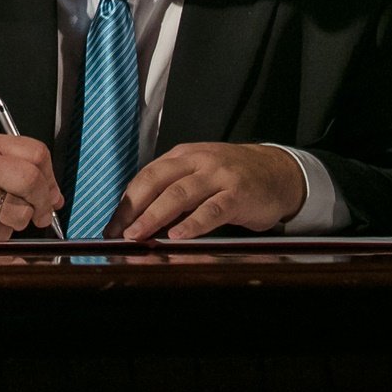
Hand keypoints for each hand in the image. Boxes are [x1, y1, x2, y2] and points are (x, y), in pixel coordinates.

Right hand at [0, 134, 61, 240]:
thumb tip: (55, 196)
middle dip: (43, 202)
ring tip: (2, 214)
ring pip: (19, 214)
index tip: (50, 191)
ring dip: (19, 221)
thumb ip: (19, 166)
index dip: (50, 177)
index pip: (37, 154)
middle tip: (42, 212)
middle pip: (31, 181)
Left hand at [108, 143, 305, 240]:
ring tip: (139, 234)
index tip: (112, 225)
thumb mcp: (200, 173)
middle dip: (133, 208)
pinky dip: (194, 223)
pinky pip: (212, 209)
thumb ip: (174, 189)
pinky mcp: (239, 194)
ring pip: (180, 194)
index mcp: (183, 156)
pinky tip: (179, 235)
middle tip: (118, 233)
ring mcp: (219, 176)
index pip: (146, 176)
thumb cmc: (234, 177)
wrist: (279, 171)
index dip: (127, 201)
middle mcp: (198, 161)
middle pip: (157, 181)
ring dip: (155, 215)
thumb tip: (140, 218)